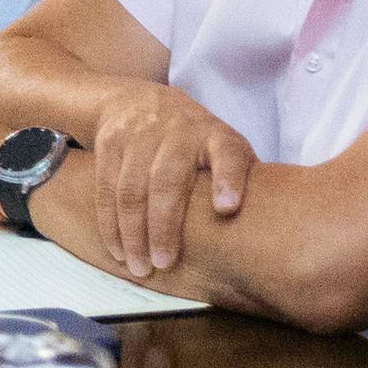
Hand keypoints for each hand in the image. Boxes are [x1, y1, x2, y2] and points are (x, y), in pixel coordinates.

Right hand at [84, 82, 253, 278]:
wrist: (140, 100)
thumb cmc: (194, 141)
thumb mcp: (223, 148)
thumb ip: (239, 180)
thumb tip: (261, 233)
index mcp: (216, 137)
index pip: (228, 154)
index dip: (228, 180)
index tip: (227, 209)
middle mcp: (179, 131)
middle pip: (167, 181)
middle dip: (163, 227)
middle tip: (164, 263)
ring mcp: (141, 133)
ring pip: (131, 189)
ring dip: (132, 233)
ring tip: (139, 266)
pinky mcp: (110, 141)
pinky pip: (106, 188)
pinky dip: (109, 223)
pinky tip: (117, 249)